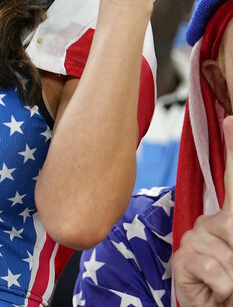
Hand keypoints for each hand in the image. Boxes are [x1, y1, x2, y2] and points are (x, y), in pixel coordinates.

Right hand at [173, 116, 232, 305]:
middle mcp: (208, 224)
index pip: (232, 179)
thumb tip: (228, 223)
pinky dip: (221, 284)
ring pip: (225, 250)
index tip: (232, 119)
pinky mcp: (181, 259)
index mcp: (227, 220)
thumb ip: (232, 226)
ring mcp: (193, 240)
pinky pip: (211, 266)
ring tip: (230, 287)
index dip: (232, 148)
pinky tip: (216, 290)